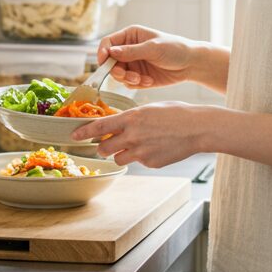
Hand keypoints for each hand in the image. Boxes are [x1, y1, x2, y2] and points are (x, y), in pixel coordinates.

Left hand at [72, 101, 212, 168]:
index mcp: (131, 118)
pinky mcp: (150, 163)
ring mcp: (141, 152)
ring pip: (119, 159)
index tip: (73, 136)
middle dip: (103, 147)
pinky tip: (156, 147)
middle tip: (106, 144)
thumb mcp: (148, 109)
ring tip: (136, 145)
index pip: (99, 127)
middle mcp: (132, 136)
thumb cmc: (175, 113)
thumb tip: (115, 122)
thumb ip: (130, 117)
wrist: (197, 128)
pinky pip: (138, 162)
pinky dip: (142, 157)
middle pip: (103, 148)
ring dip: (121, 153)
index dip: (83, 132)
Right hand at [96, 25, 198, 88]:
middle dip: (117, 71)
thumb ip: (132, 51)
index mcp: (130, 36)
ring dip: (127, 79)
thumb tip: (111, 52)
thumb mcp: (153, 48)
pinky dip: (136, 84)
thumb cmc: (174, 49)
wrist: (191, 64)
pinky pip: (128, 84)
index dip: (102, 52)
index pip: (108, 43)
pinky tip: (149, 81)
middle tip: (127, 76)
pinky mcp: (138, 77)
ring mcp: (133, 64)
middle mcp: (128, 50)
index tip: (103, 62)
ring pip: (118, 75)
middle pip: (109, 62)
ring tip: (141, 79)